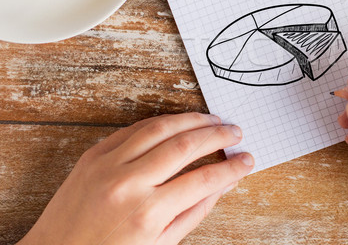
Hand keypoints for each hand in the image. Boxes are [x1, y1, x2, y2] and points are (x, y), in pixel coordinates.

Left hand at [18, 113, 253, 244]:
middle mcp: (129, 184)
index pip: (204, 180)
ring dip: (193, 120)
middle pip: (186, 145)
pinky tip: (179, 123)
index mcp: (148, 214)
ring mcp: (108, 164)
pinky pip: (135, 128)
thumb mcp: (160, 243)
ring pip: (161, 127)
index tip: (247, 160)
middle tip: (236, 133)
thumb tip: (225, 183)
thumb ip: (195, 211)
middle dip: (218, 136)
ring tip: (213, 121)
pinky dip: (162, 122)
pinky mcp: (94, 154)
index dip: (232, 167)